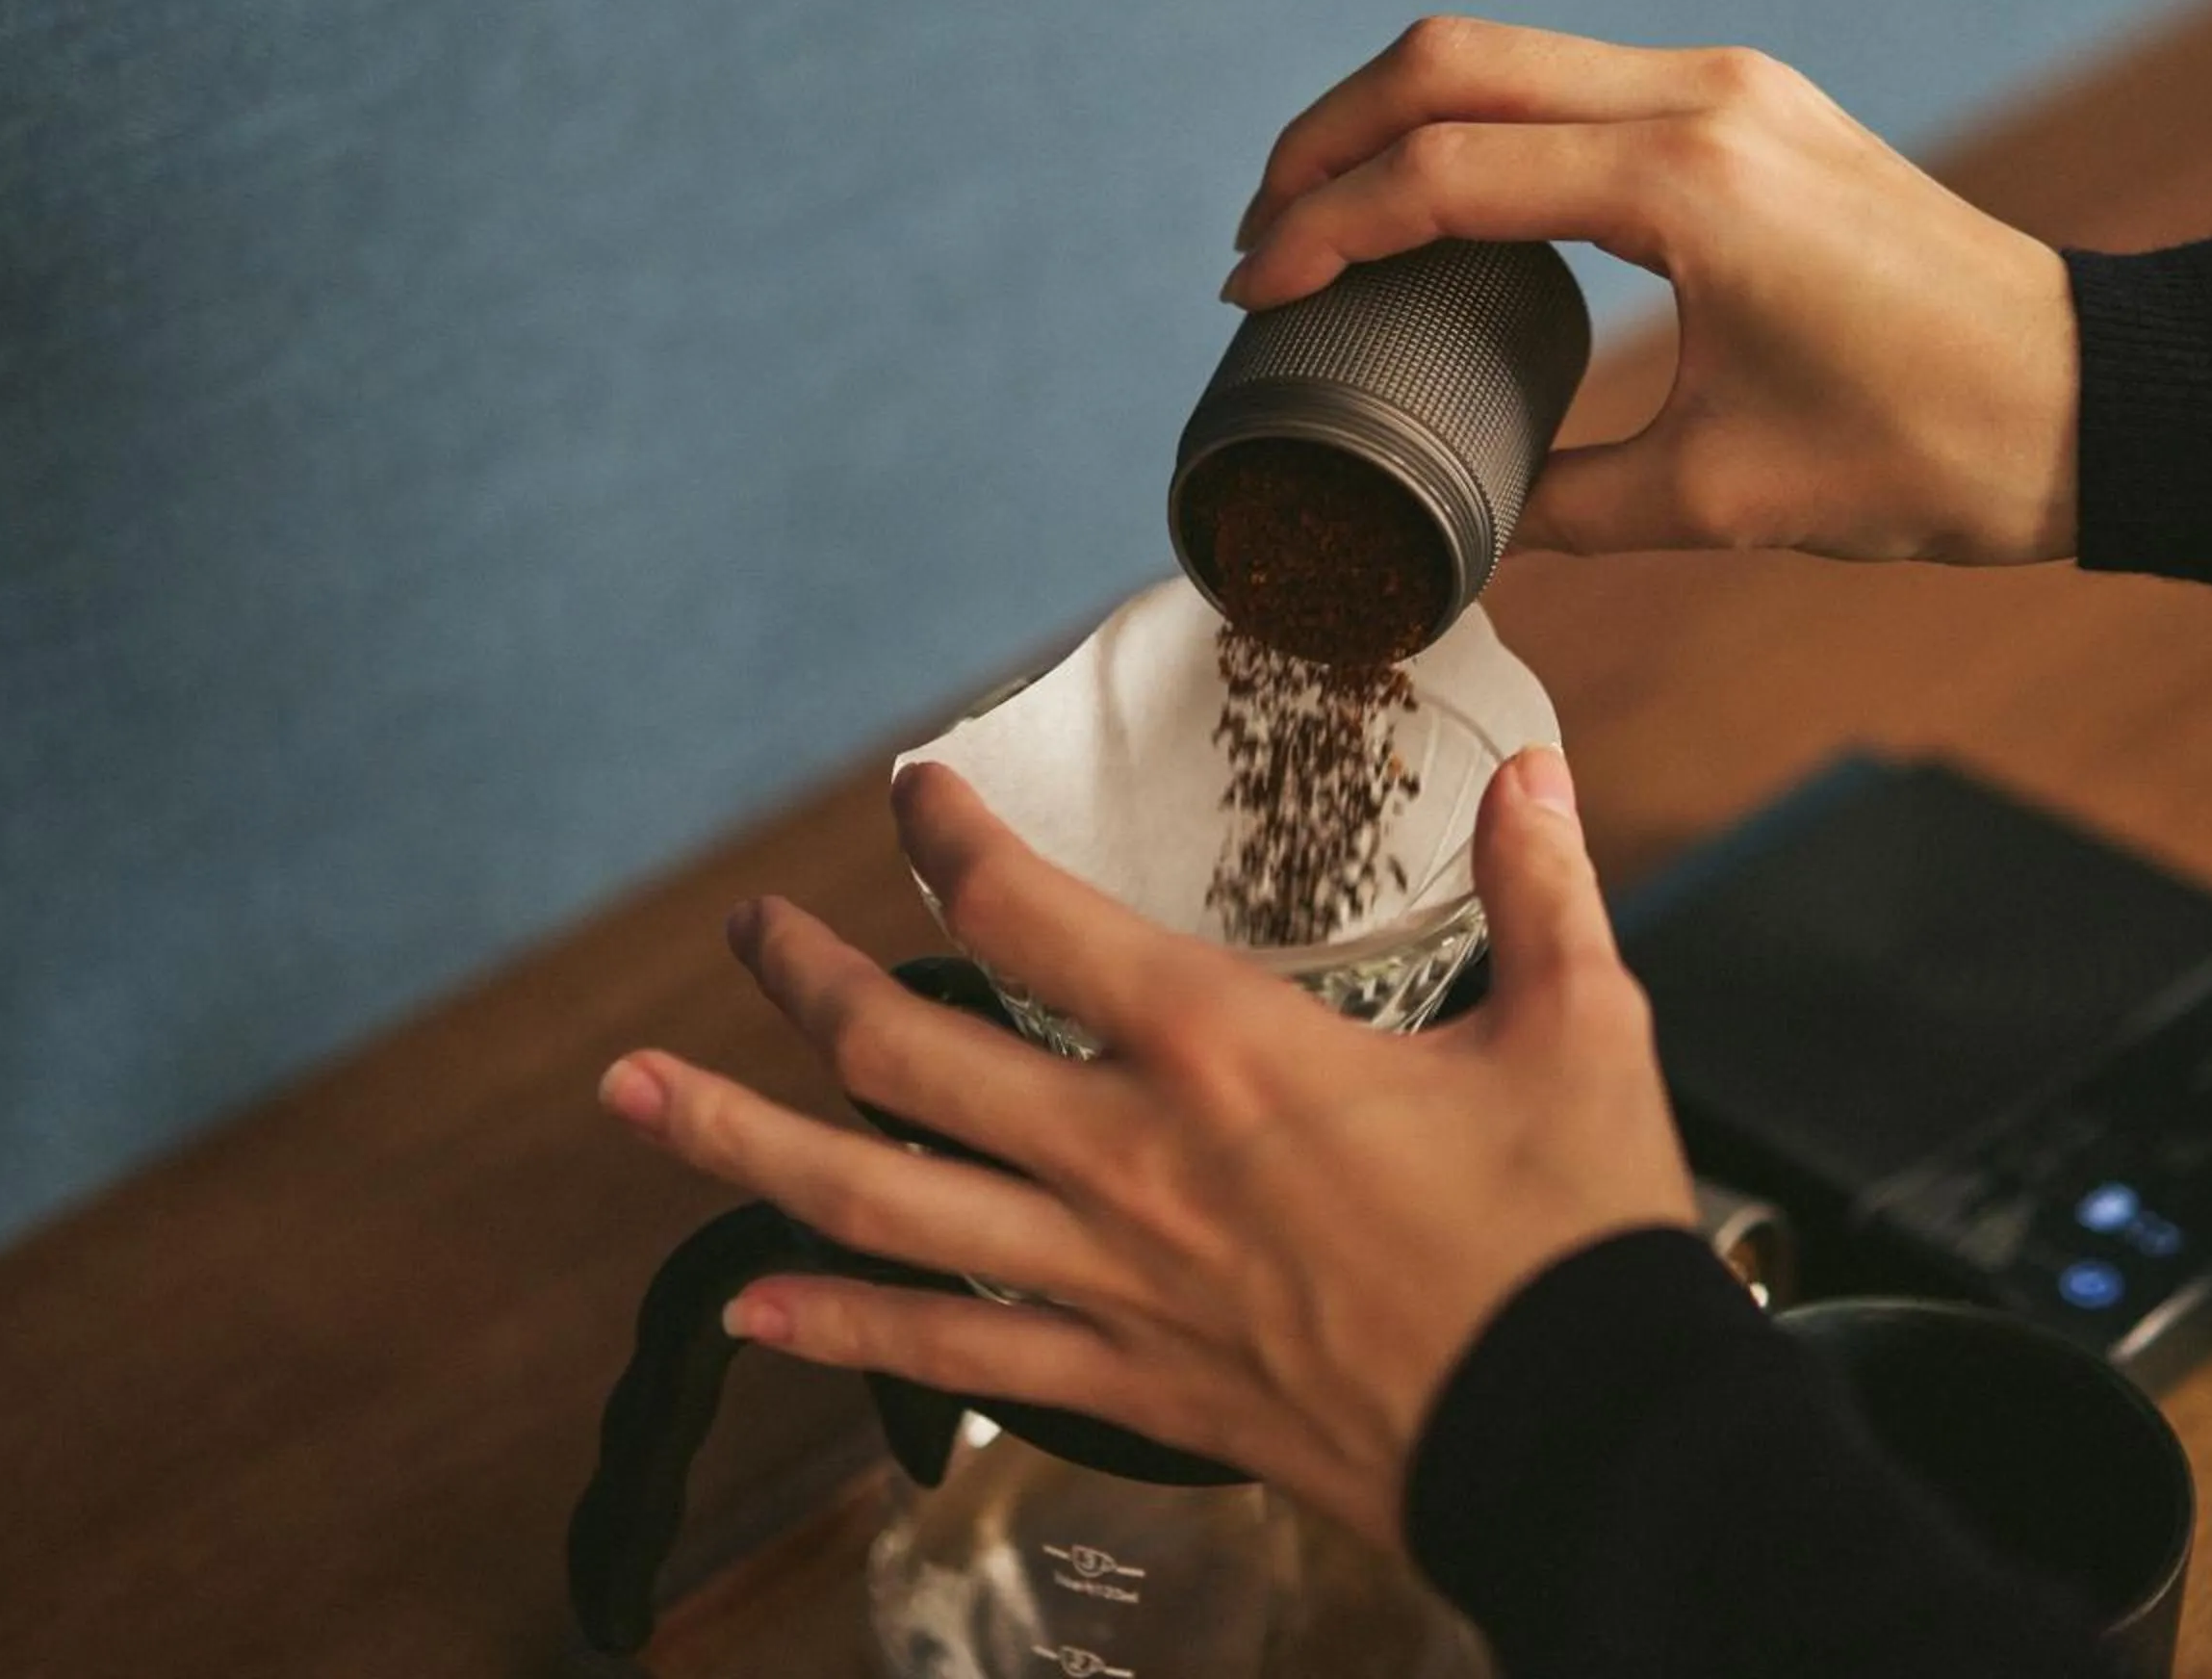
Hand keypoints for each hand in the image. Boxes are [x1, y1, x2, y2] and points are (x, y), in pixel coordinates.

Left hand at [596, 747, 1692, 1547]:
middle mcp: (1131, 1156)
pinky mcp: (1125, 1378)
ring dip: (741, 1140)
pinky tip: (747, 1306)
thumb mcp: (1583, 1032)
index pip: (1026, 912)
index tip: (910, 797)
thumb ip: (1539, 890)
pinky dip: (837, 1325)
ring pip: (878, 1201)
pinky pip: (947, 1351)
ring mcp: (1110, 1275)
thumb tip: (1536, 777)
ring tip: (629, 1095)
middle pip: (903, 1050)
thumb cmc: (1571, 1238)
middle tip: (747, 930)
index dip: (942, 838)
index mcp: (1226, 1048)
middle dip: (802, 978)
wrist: (1577, 1435)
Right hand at [1227, 17, 2079, 564]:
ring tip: (1326, 219)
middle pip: (1451, 60)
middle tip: (1262, 235)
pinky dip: (1480, 130)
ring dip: (1398, 121)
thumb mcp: (1717, 502)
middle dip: (1329, 139)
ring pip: (1507, 53)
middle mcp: (1704, 99)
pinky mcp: (1749, 109)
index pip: (1446, 171)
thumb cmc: (1926, 453)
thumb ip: (1558, 502)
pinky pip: (1572, 85)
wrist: (2088, 400)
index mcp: (1688, 184)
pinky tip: (1442, 209)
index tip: (1253, 295)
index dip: (1326, 231)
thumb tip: (1455, 523)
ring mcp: (1731, 88)